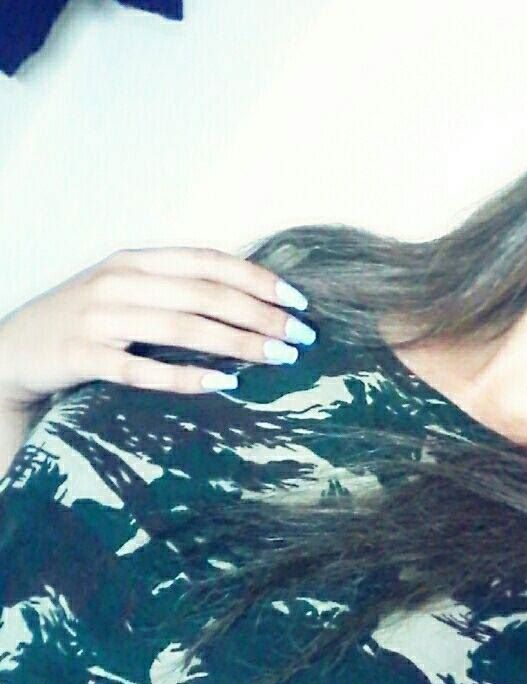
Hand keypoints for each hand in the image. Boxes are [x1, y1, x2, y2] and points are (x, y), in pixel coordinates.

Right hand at [0, 246, 314, 406]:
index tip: (298, 302)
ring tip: (278, 358)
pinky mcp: (81, 356)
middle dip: (261, 315)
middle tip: (302, 337)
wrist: (9, 350)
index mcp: (136, 260)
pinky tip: (224, 384)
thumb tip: (249, 306)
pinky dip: (185, 377)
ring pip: (181, 328)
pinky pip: (141, 369)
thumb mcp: (128, 292)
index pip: (209, 261)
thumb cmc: (85, 322)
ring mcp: (98, 318)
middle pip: (205, 294)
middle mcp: (119, 281)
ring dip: (237, 343)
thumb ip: (177, 291)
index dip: (258, 279)